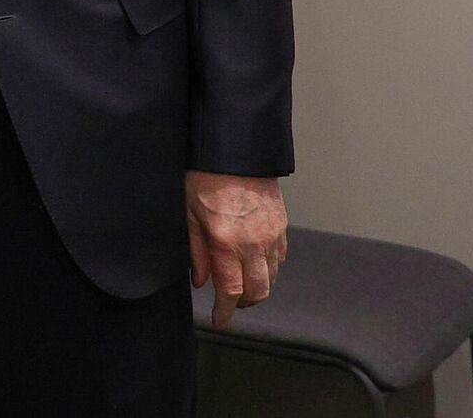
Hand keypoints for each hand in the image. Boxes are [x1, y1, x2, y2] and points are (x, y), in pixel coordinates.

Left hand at [186, 171, 287, 327]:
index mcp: (226, 242)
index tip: (219, 321)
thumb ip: (196, 251)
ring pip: (271, 277)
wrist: (235, 150)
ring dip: (257, 286)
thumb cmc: (205, 177)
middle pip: (257, 292)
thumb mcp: (190, 214)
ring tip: (241, 282)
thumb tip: (200, 281)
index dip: (225, 312)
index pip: (230, 291)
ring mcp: (271, 235)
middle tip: (228, 302)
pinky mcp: (282, 225)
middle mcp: (253, 243)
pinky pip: (280, 258)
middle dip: (242, 303)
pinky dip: (269, 267)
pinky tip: (255, 261)